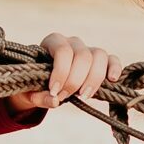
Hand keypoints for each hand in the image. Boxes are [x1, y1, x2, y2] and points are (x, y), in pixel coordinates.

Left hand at [6, 33, 120, 112]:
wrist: (42, 84)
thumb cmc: (34, 85)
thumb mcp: (29, 92)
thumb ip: (38, 97)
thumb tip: (54, 101)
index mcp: (53, 42)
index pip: (63, 51)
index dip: (61, 72)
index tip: (54, 91)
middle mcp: (72, 42)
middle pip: (83, 56)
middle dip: (75, 80)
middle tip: (65, 97)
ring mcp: (88, 50)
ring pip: (99, 56)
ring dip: (93, 79)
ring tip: (83, 96)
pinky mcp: (100, 61)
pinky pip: (112, 59)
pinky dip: (114, 68)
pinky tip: (112, 80)